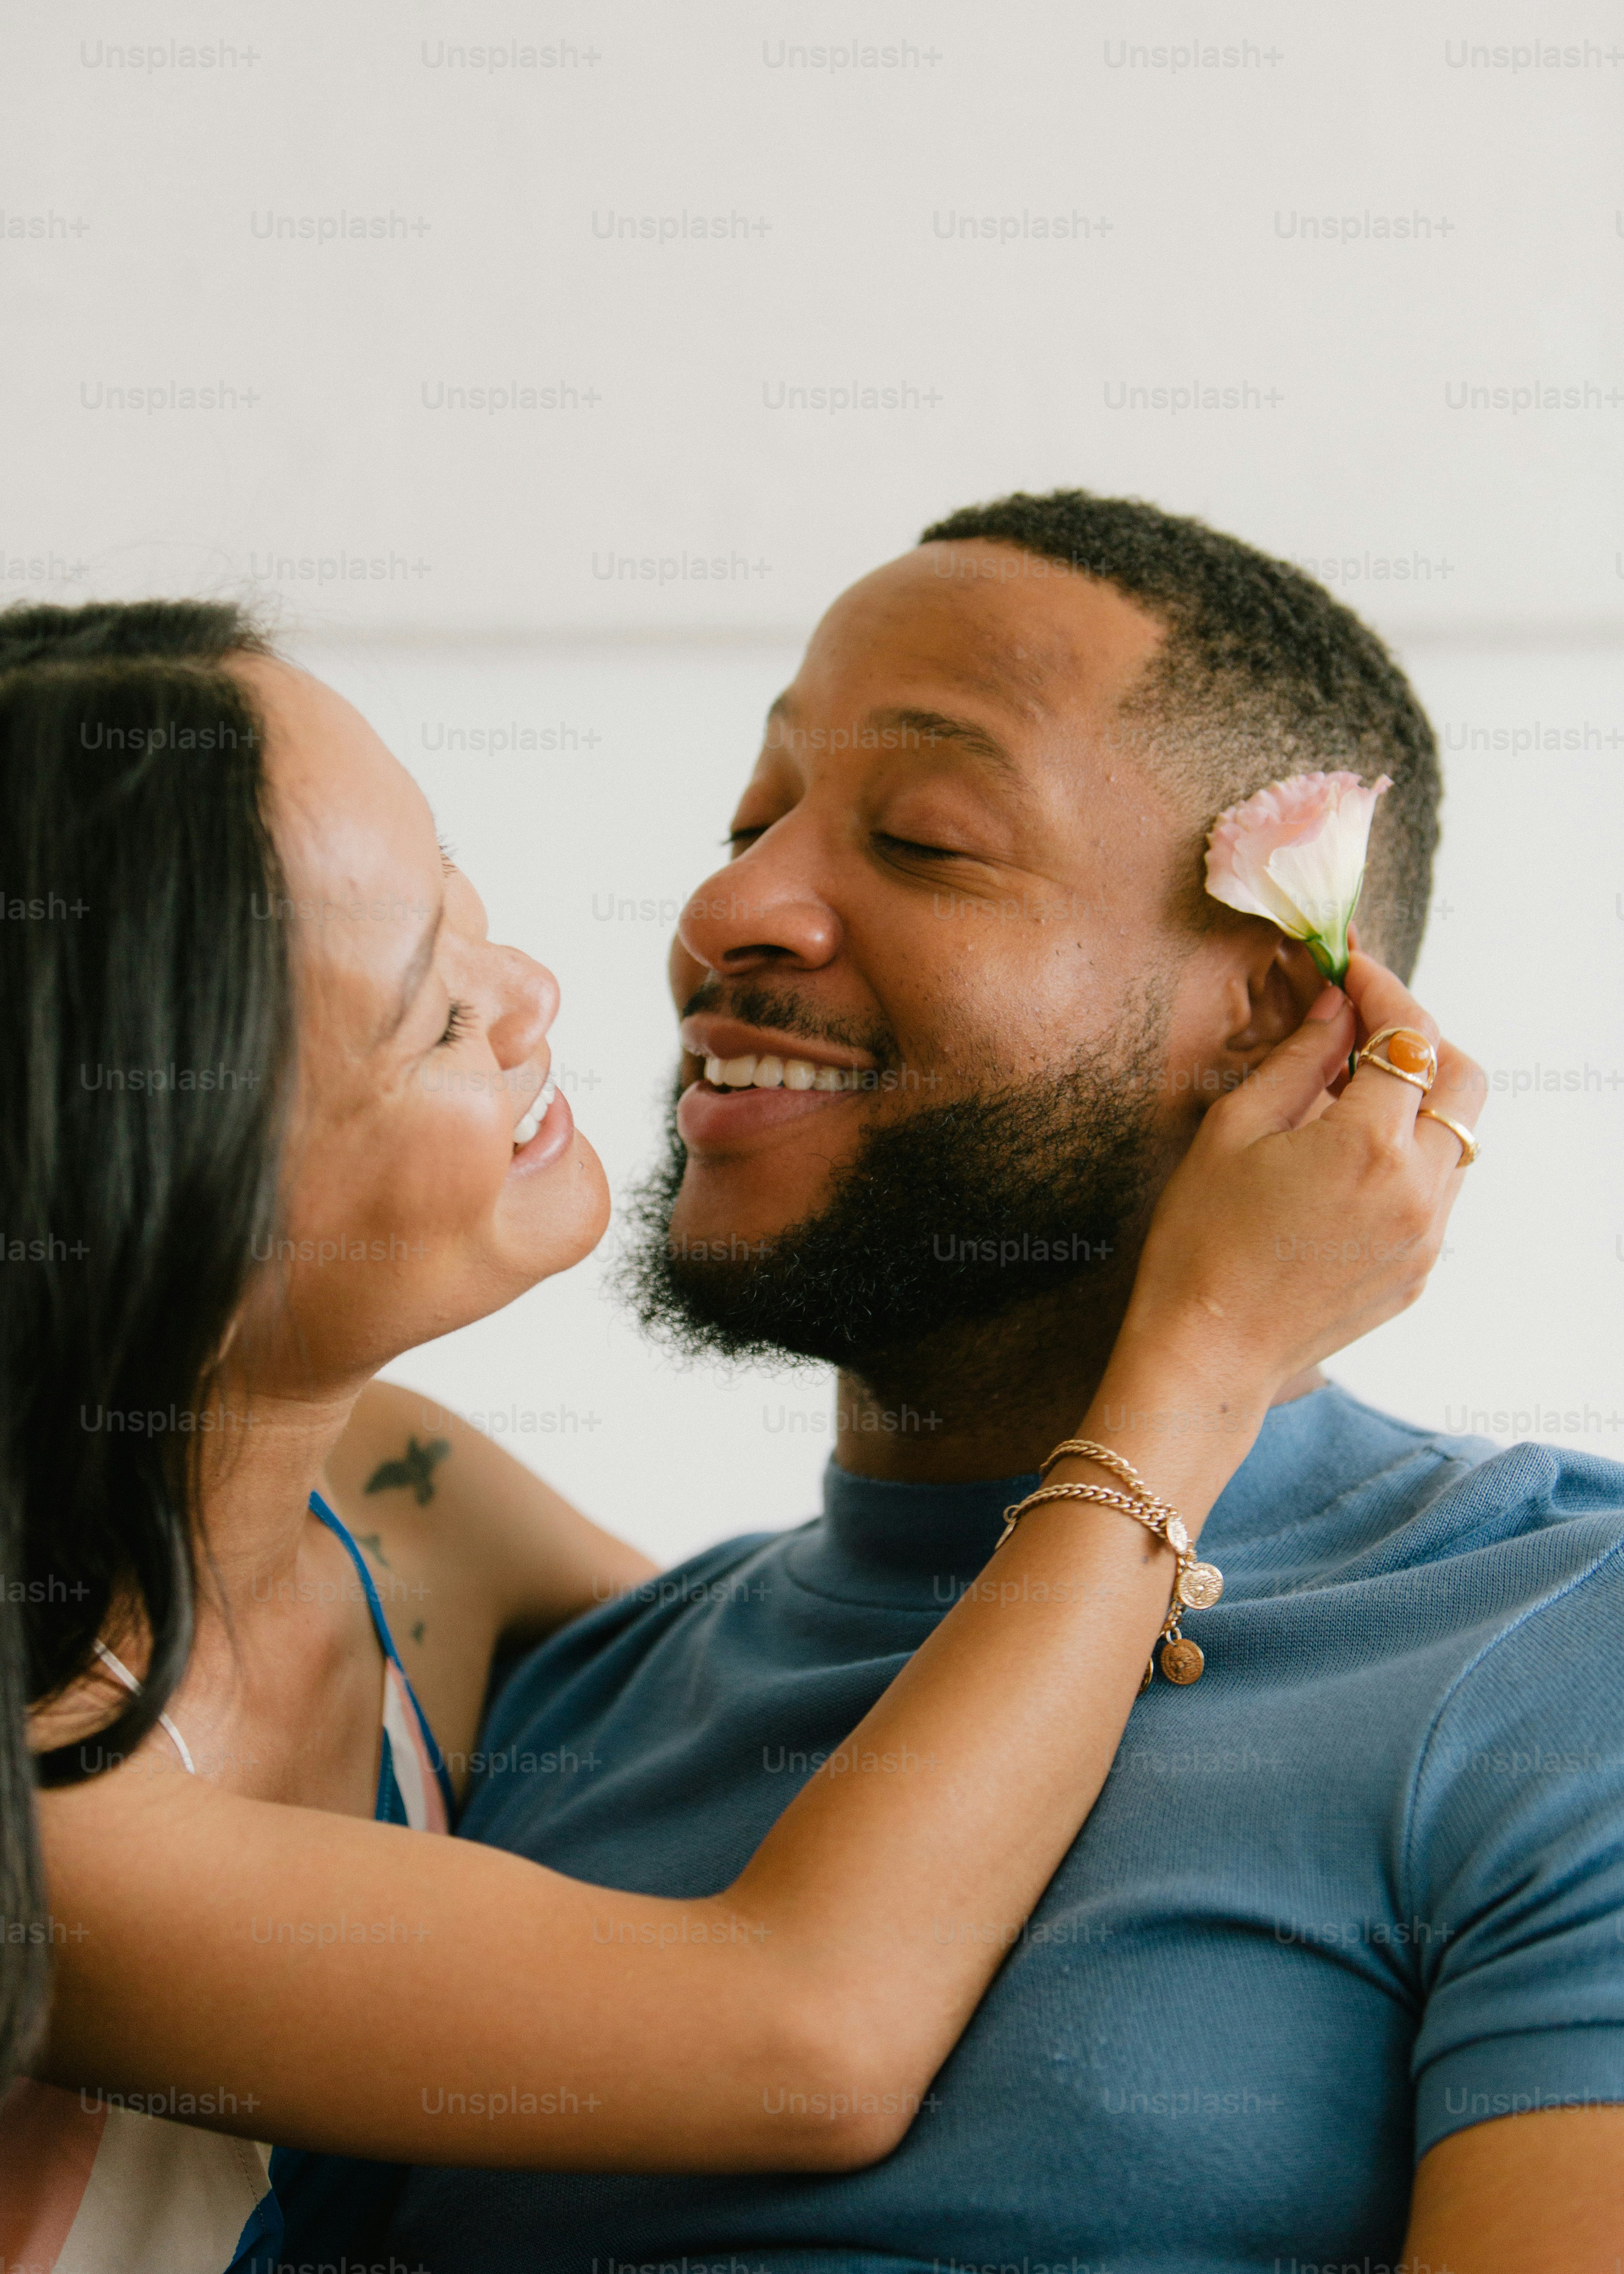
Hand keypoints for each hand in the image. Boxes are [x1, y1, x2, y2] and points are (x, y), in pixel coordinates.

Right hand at [1119, 952, 1485, 1398]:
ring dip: (1419, 1101)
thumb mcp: (1235, 1130)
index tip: (1349, 971)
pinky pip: (1439, 1191)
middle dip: (1422, 1040)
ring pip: (1459, 1136)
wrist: (1208, 1351)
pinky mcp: (1420, 1270)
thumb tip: (1336, 1006)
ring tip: (1348, 1101)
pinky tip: (1346, 1165)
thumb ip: (1299, 1059)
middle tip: (1361, 1035)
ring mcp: (1427, 1235)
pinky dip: (1409, 1158)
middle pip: (1464, 1078)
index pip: (1409, 1035)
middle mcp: (1419, 1189)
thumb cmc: (1202, 1240)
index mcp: (1370, 1145)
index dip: (1381, 989)